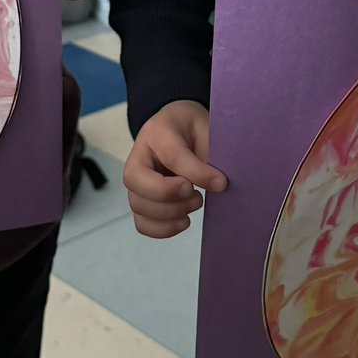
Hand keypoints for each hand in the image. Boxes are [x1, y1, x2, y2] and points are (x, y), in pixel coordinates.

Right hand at [125, 100, 227, 238]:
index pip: (171, 155)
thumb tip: (219, 185)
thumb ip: (210, 154)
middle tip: (198, 195)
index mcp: (157, 131)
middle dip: (170, 195)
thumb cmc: (193, 130)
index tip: (221, 183)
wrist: (179, 129)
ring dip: (170, 214)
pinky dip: (163, 229)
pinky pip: (142, 223)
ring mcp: (136, 180)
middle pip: (137, 180)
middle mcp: (139, 155)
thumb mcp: (205, 130)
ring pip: (138, 204)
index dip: (196, 173)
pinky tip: (184, 220)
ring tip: (195, 203)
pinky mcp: (140, 200)